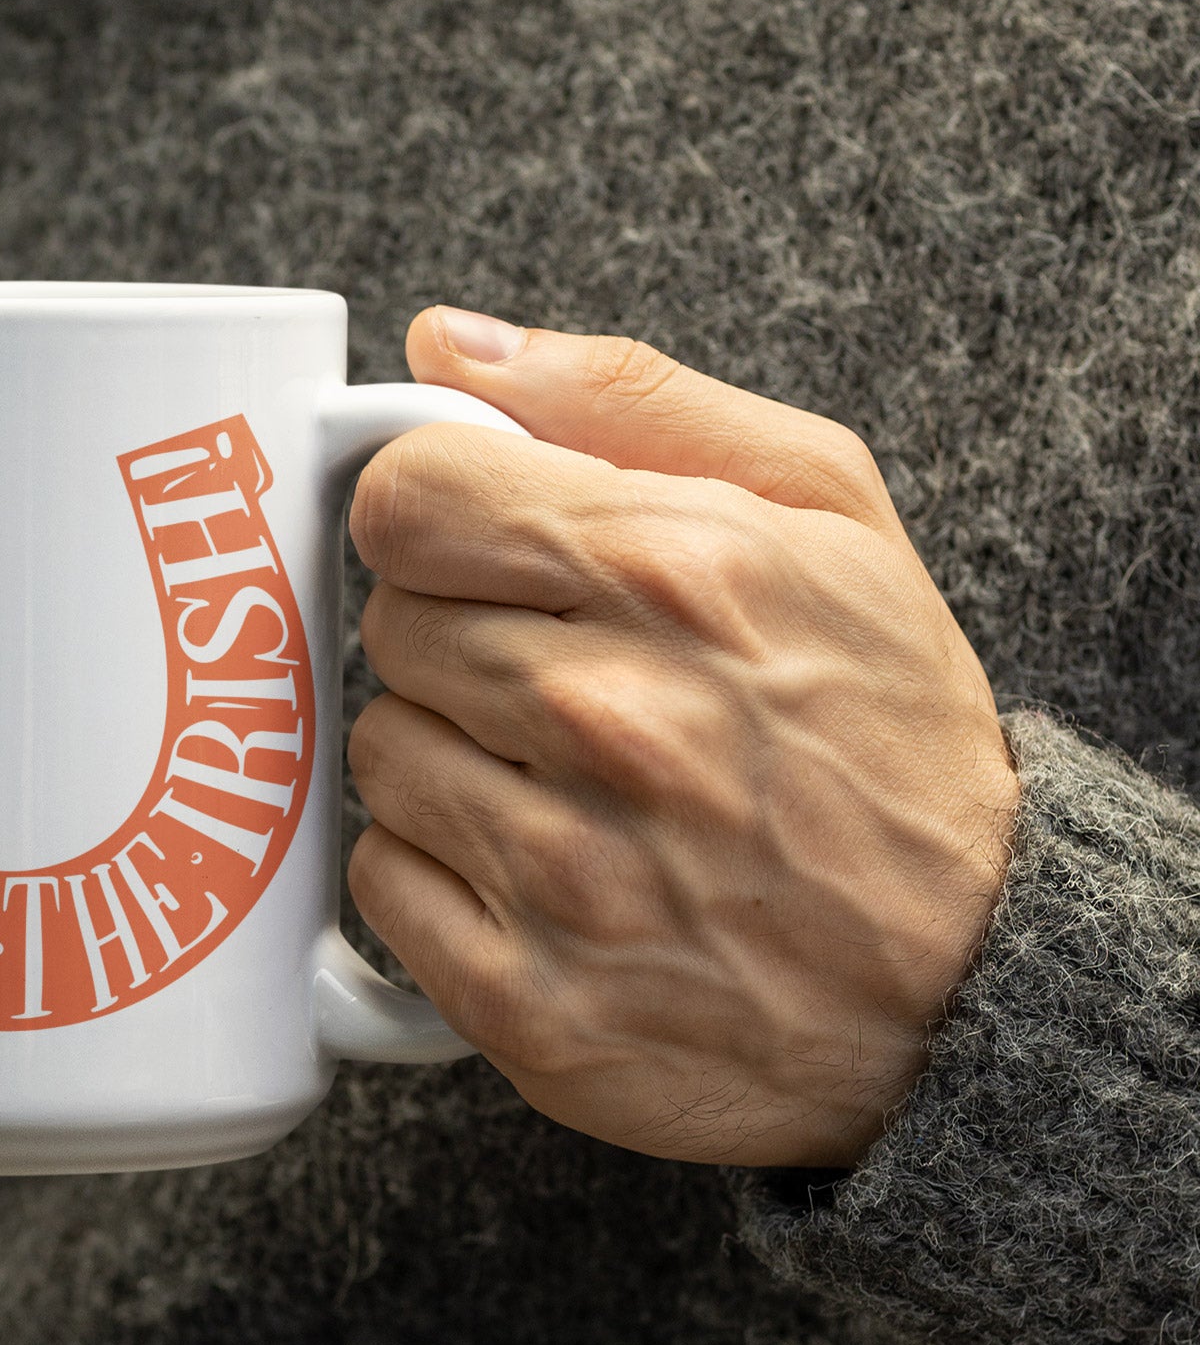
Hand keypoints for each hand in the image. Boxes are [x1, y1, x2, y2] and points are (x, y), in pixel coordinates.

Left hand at [346, 309, 1019, 1167]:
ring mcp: (566, 872)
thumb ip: (629, 403)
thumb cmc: (889, 738)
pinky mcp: (529, 1000)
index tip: (471, 548)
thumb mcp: (826, 515)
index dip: (429, 517)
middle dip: (455, 637)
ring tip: (555, 781)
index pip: (409, 499)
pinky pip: (381, 884)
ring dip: (444, 758)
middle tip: (551, 679)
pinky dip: (437, 874)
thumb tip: (447, 345)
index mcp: (676, 574)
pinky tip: (532, 872)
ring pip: (378, 753)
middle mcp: (612, 719)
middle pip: (389, 624)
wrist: (966, 985)